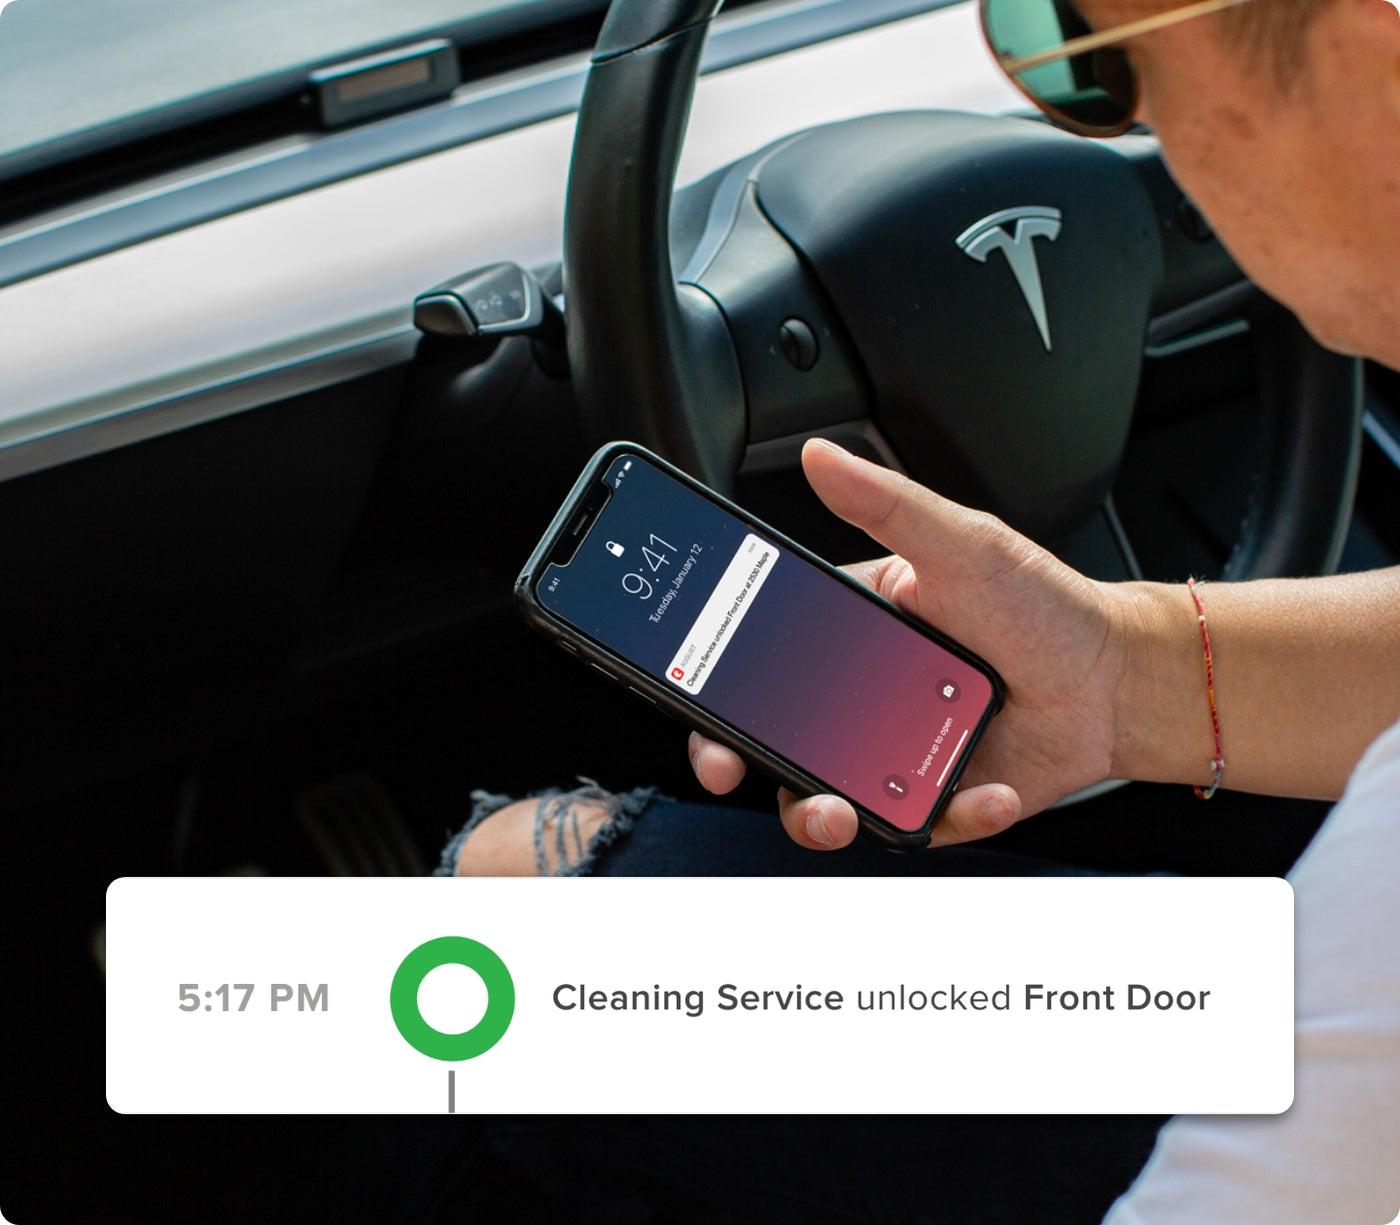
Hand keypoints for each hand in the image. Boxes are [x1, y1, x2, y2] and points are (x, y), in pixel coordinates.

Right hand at [690, 438, 1131, 849]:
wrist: (1116, 678)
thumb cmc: (1041, 604)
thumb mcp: (961, 543)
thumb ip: (887, 503)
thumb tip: (818, 456)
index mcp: (850, 636)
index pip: (761, 665)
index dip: (719, 693)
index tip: (700, 708)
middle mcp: (861, 701)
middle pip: (777, 742)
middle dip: (744, 763)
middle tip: (736, 767)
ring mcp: (895, 754)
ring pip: (828, 798)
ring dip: (819, 813)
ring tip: (841, 810)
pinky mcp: (939, 799)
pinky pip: (918, 825)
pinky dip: (950, 818)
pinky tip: (985, 792)